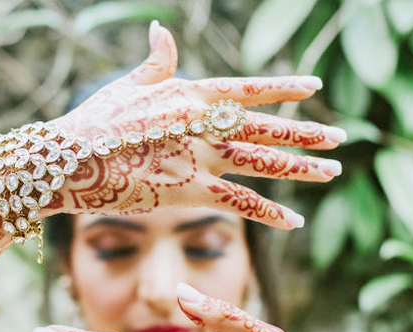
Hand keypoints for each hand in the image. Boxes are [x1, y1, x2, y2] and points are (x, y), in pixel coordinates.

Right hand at [42, 22, 346, 228]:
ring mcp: (201, 157)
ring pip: (263, 163)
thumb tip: (161, 30)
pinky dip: (270, 213)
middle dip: (305, 133)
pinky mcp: (192, 191)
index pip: (247, 89)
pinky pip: (241, 204)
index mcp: (190, 94)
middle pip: (266, 128)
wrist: (72, 160)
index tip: (312, 87)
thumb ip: (155, 63)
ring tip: (332, 171)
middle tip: (340, 137)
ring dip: (301, 168)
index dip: (282, 88)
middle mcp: (204, 123)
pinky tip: (295, 220)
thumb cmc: (93, 123)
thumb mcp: (127, 86)